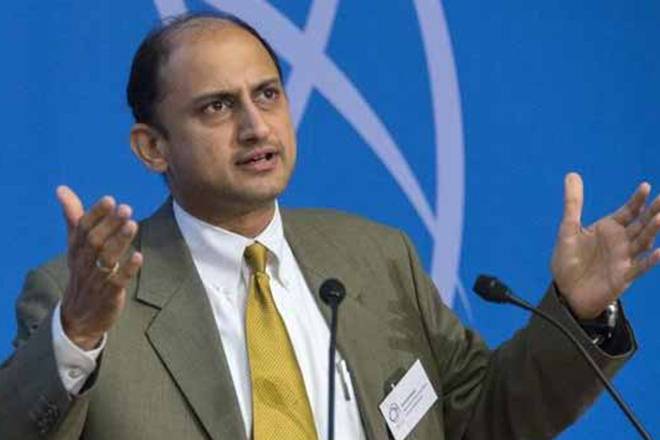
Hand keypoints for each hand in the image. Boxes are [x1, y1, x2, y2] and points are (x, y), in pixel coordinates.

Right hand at [56, 186, 142, 349]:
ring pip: (105, 260)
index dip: (95, 214)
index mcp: (76, 250)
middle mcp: (83, 264)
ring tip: (133, 225)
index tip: (109, 199)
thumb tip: (61, 189)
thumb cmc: (83, 273)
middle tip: (126, 209)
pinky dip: (127, 269)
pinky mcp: (108, 296)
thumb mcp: (76, 246)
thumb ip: (73, 217)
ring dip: (119, 242)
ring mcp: (95, 280)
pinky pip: (117, 282)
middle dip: (110, 225)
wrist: (79, 318)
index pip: (82, 229)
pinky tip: (139, 257)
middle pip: (94, 242)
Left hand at [551, 173, 659, 318]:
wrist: (565, 292)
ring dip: (653, 231)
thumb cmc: (568, 261)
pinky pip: (640, 267)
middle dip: (653, 212)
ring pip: (643, 242)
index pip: (628, 211)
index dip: (637, 200)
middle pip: (641, 224)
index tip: (645, 186)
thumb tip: (572, 174)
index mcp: (609, 229)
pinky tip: (659, 252)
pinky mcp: (623, 276)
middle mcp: (620, 242)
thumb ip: (573, 203)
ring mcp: (624, 258)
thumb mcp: (568, 229)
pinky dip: (650, 260)